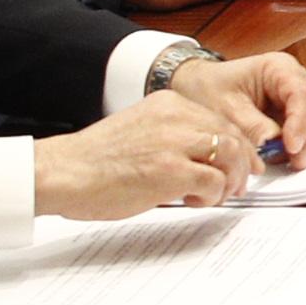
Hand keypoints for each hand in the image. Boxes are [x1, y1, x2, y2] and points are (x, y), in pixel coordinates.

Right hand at [30, 89, 250, 216]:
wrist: (62, 172)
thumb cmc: (95, 160)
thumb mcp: (141, 130)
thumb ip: (173, 135)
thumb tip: (206, 156)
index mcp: (169, 103)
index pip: (221, 120)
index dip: (238, 145)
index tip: (243, 163)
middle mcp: (176, 116)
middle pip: (232, 136)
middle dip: (242, 164)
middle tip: (238, 185)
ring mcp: (175, 142)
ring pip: (230, 156)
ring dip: (230, 181)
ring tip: (216, 196)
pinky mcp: (171, 170)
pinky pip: (213, 183)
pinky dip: (212, 196)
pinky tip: (194, 201)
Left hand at [161, 50, 305, 172]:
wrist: (196, 89)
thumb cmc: (208, 89)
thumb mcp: (223, 108)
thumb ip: (250, 125)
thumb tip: (273, 142)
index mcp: (278, 67)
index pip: (301, 93)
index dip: (301, 121)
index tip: (291, 146)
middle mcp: (294, 78)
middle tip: (299, 160)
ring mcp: (296, 96)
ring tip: (295, 163)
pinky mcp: (293, 113)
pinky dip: (304, 145)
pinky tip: (292, 159)